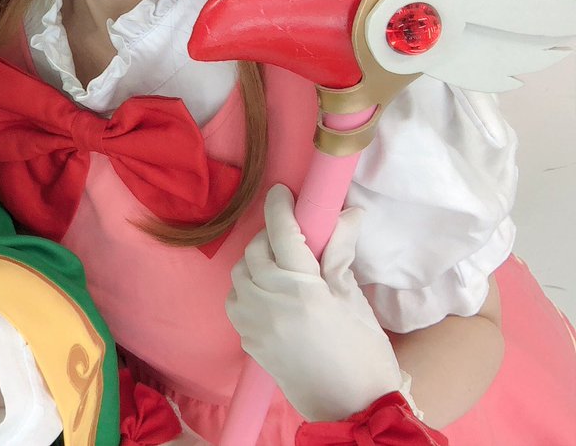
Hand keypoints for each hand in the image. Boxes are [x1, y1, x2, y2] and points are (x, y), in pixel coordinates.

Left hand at [225, 185, 404, 421]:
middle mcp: (270, 304)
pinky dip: (247, 288)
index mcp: (302, 291)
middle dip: (271, 237)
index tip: (281, 192)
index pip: (282, 234)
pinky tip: (269, 292)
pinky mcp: (247, 340)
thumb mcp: (354, 300)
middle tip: (292, 238)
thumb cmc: (362, 354)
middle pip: (256, 251)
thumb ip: (339, 254)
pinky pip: (236, 300)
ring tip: (282, 266)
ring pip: (240, 274)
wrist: (351, 408)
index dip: (280, 207)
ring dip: (256, 262)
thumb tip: (347, 213)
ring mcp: (254, 324)